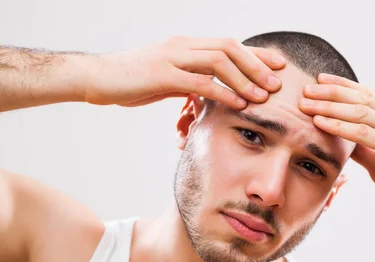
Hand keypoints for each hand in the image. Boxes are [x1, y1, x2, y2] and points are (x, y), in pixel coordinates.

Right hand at [84, 36, 285, 107]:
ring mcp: (172, 57)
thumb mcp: (166, 79)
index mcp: (185, 45)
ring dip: (245, 78)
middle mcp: (182, 46)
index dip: (255, 54)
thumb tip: (208, 91)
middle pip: (229, 47)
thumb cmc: (131, 81)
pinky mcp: (162, 74)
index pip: (227, 44)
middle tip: (277, 82)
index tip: (277, 65)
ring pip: (218, 61)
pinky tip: (238, 103)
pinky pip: (199, 82)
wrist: (96, 78)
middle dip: (257, 64)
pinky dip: (223, 92)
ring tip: (263, 96)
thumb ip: (188, 81)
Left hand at [298, 73, 374, 226]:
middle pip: (365, 99)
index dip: (345, 86)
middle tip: (306, 88)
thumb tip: (338, 131)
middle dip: (332, 93)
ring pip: (361, 113)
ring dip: (330, 107)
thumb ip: (363, 143)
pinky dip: (338, 127)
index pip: (373, 95)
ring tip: (305, 104)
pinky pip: (363, 133)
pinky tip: (319, 122)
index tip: (321, 79)